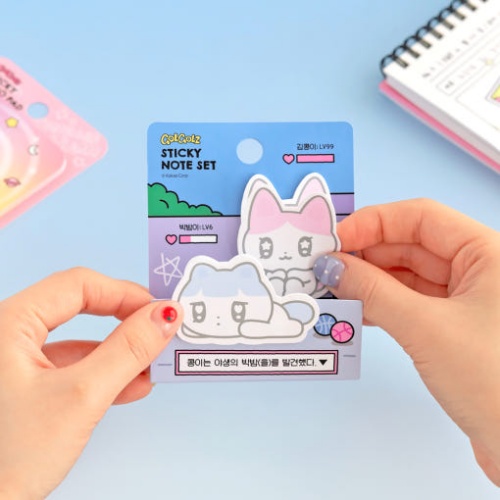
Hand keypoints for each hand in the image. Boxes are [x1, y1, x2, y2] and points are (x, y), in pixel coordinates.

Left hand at [0, 268, 182, 498]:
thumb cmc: (5, 459)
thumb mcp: (79, 397)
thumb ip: (127, 351)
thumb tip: (166, 316)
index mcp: (8, 323)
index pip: (78, 285)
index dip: (124, 293)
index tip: (160, 311)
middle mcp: (8, 335)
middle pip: (80, 310)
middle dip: (126, 323)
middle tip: (161, 331)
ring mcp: (15, 363)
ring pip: (79, 342)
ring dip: (120, 353)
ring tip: (154, 363)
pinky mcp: (24, 388)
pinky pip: (71, 369)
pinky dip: (103, 375)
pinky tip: (132, 385)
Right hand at [314, 199, 499, 485]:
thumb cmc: (492, 380)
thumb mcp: (426, 328)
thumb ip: (373, 291)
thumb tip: (329, 266)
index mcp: (486, 252)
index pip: (420, 218)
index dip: (373, 223)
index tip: (332, 241)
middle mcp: (477, 268)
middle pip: (410, 245)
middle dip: (365, 254)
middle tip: (322, 268)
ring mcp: (465, 299)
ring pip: (407, 275)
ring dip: (369, 281)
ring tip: (331, 289)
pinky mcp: (454, 327)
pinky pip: (410, 303)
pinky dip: (381, 304)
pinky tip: (354, 310)